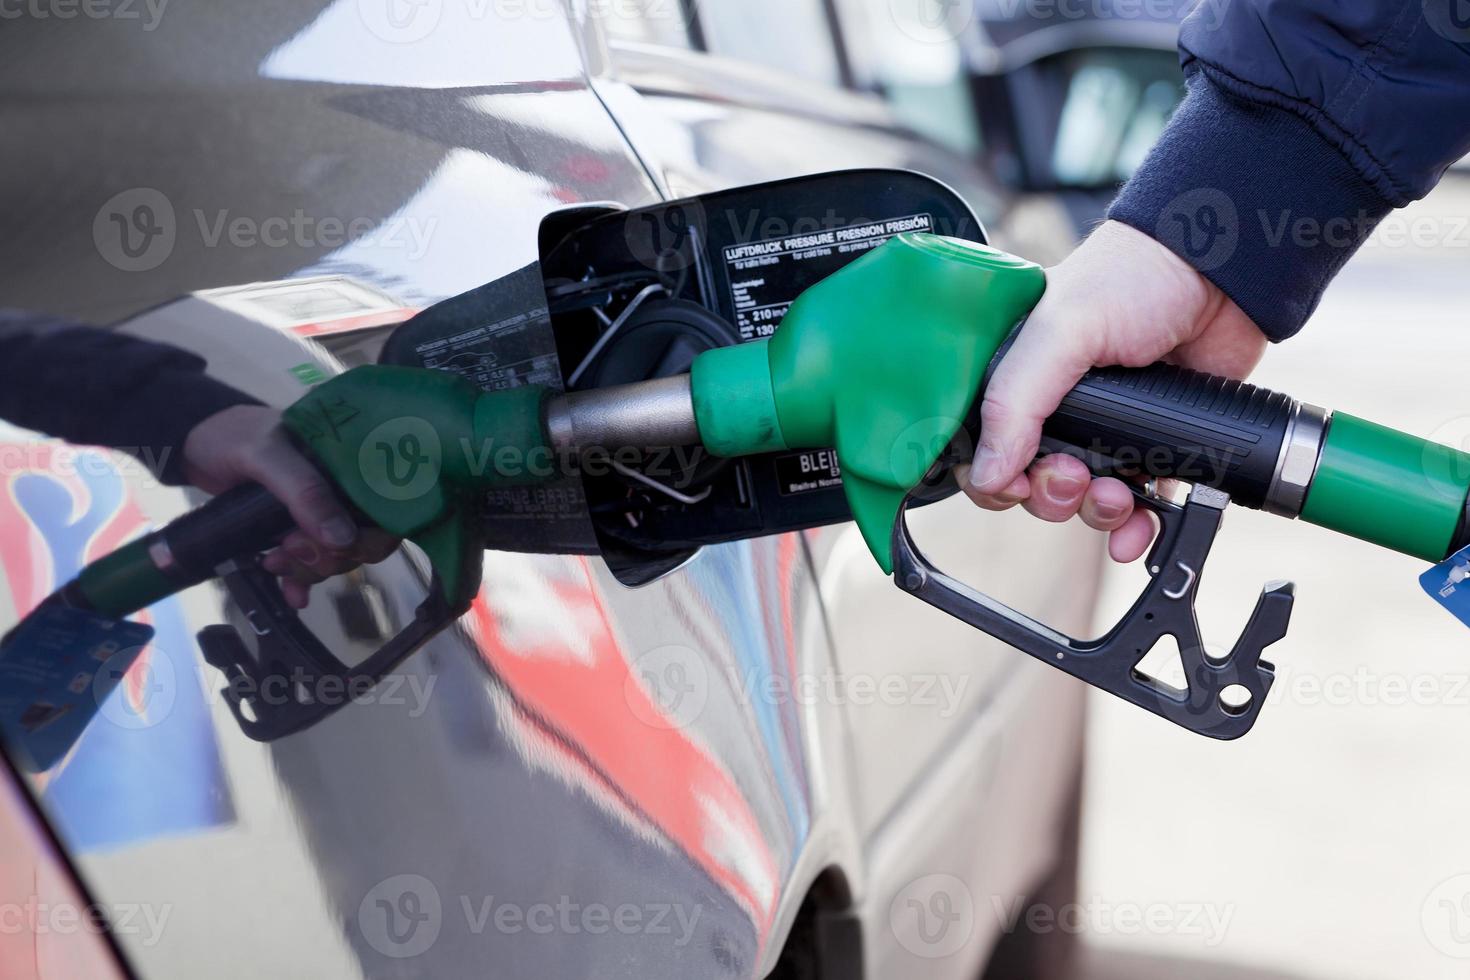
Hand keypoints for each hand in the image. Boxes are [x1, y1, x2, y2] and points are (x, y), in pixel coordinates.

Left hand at [182, 405, 398, 608]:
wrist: (189, 444)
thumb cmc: (231, 436)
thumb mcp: (266, 455)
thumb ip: (304, 491)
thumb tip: (344, 540)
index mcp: (350, 461)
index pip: (386, 504)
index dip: (370, 535)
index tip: (335, 546)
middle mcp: (343, 488)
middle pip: (363, 538)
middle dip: (330, 557)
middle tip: (290, 551)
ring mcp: (319, 511)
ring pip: (337, 555)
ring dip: (310, 569)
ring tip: (273, 563)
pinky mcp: (296, 529)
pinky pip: (312, 563)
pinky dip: (302, 582)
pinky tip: (291, 595)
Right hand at [962, 221, 1268, 561]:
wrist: (1224, 271)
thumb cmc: (1137, 275)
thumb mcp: (1060, 330)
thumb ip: (1016, 401)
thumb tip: (987, 475)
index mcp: (1019, 376)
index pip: (983, 445)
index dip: (995, 478)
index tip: (1018, 484)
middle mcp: (1057, 406)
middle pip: (1032, 483)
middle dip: (1052, 495)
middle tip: (1075, 477)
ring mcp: (1107, 428)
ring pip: (1084, 501)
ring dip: (1097, 513)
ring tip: (1118, 495)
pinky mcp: (1155, 444)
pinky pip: (1137, 505)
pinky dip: (1137, 526)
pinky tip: (1142, 527)